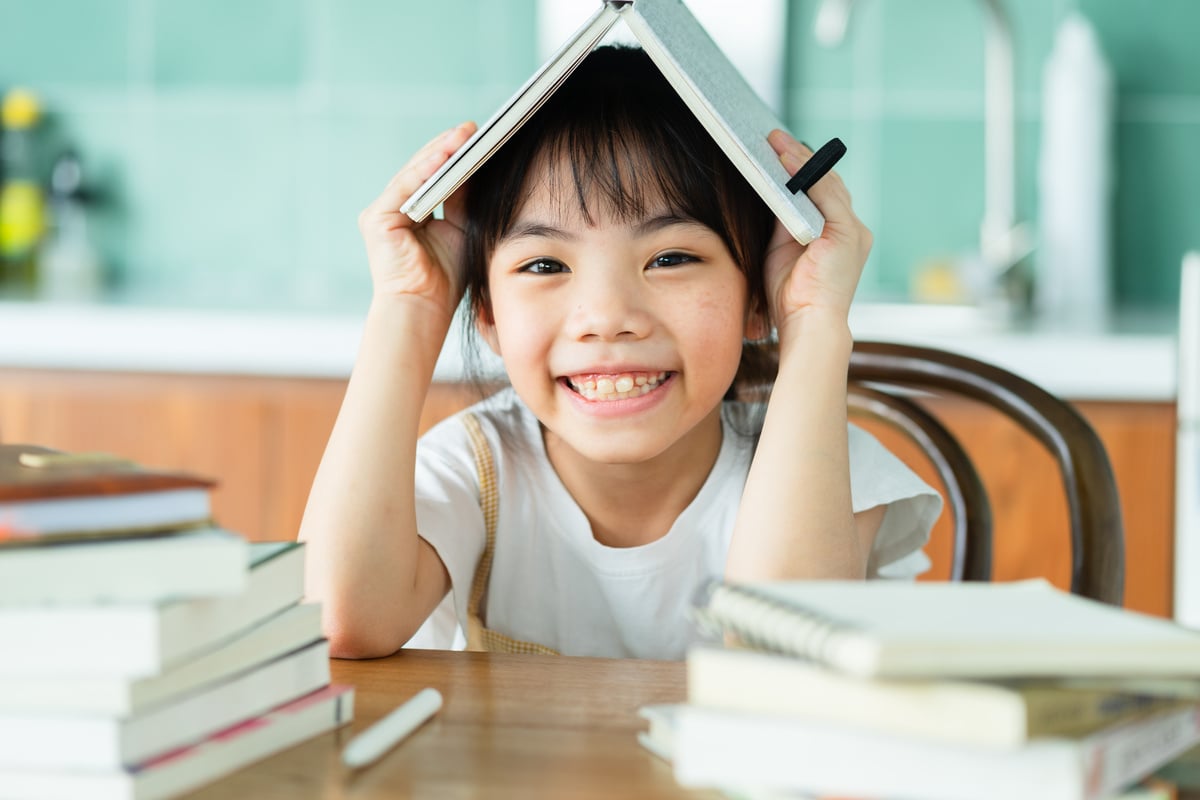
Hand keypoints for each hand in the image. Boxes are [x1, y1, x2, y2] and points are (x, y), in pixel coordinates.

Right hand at [358, 121, 477, 318]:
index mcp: (411, 213)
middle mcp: (393, 208)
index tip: (477, 138)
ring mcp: (381, 212)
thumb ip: (464, 200)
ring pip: (414, 174)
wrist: (424, 309)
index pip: (433, 176)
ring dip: (439, 152)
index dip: (454, 156)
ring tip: (462, 135)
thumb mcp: (461, 230)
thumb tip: (477, 167)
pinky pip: (405, 187)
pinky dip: (425, 171)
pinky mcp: (377, 218)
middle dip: (447, 148)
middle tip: (472, 128)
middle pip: (422, 170)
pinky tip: (444, 156)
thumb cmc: (445, 280)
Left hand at [763, 130, 872, 342]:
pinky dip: (806, 175)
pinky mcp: (848, 234)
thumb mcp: (780, 249)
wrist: (807, 326)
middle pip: (826, 182)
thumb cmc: (790, 297)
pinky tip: (787, 161)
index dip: (800, 169)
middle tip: (772, 138)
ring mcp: (853, 231)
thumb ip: (782, 220)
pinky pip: (826, 194)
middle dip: (799, 157)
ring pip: (827, 183)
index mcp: (839, 234)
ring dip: (800, 159)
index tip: (777, 150)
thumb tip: (769, 190)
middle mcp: (852, 229)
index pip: (822, 192)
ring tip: (775, 142)